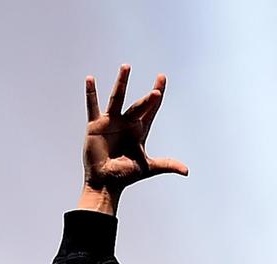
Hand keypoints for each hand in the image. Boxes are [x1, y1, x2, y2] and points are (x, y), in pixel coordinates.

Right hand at [82, 64, 188, 196]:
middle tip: (157, 90)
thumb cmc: (125, 176)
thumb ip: (167, 164)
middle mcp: (126, 122)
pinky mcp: (96, 125)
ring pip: (117, 98)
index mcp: (139, 130)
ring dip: (122, 83)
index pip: (151, 110)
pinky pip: (92, 106)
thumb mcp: (148, 167)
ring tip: (126, 67)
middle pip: (139, 106)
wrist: (105, 183)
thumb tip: (186, 171)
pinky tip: (90, 79)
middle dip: (147, 100)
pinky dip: (91, 93)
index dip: (157, 97)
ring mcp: (111, 121)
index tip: (162, 78)